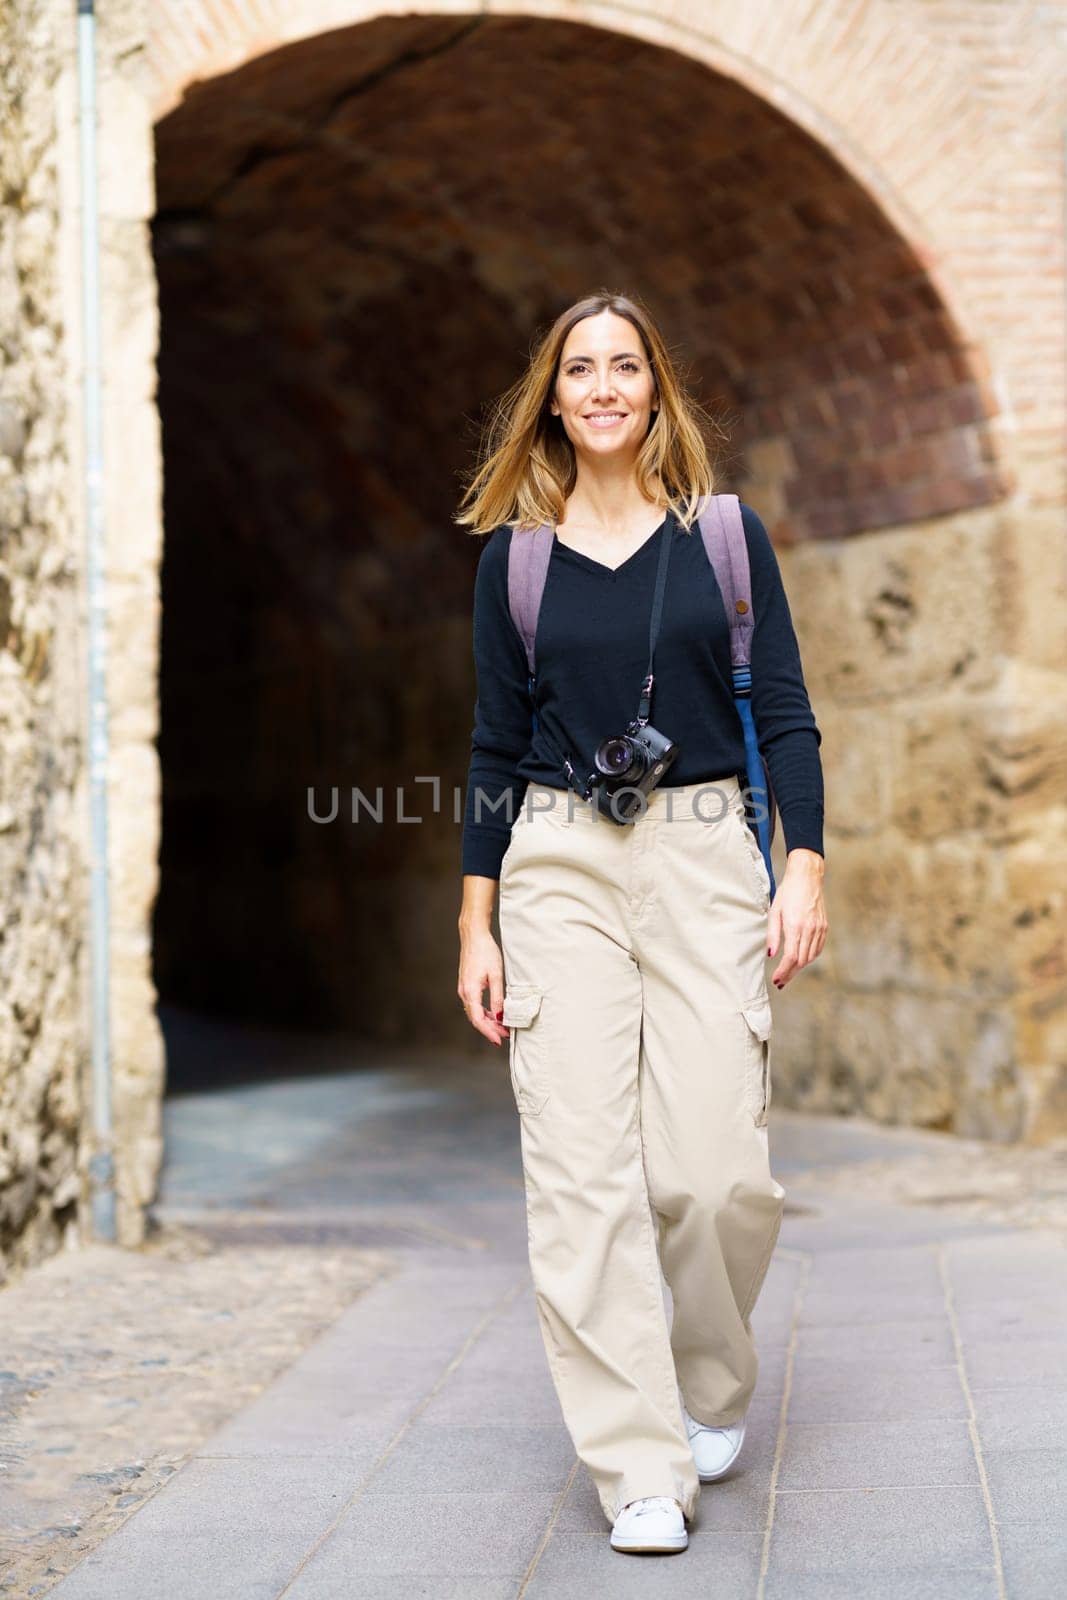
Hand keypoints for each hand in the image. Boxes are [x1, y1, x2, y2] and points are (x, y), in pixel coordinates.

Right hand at [457, 925, 509, 1045]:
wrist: (473, 935)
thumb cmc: (485, 951)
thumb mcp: (496, 975)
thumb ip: (498, 997)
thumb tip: (501, 1016)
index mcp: (470, 991)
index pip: (478, 1019)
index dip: (489, 1032)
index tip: (499, 1040)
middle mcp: (464, 992)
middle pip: (476, 1018)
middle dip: (490, 1029)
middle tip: (505, 1036)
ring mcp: (464, 989)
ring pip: (475, 1012)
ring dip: (488, 1021)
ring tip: (503, 1027)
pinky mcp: (466, 985)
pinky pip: (474, 1004)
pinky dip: (484, 1012)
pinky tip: (495, 1013)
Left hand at [767, 848, 826, 988]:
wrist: (807, 877)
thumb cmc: (787, 892)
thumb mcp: (774, 911)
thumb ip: (772, 934)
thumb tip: (770, 954)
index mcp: (795, 926)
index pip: (791, 957)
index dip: (783, 971)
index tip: (776, 980)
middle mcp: (810, 929)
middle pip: (801, 961)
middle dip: (790, 973)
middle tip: (780, 982)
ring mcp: (819, 928)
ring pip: (811, 957)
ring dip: (800, 967)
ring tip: (789, 973)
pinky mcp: (824, 926)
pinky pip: (818, 948)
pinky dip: (809, 957)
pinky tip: (801, 960)